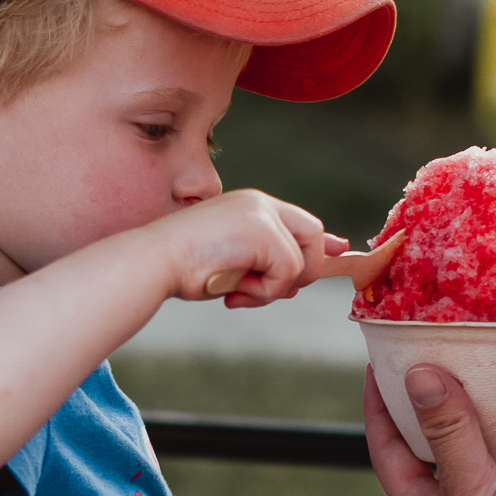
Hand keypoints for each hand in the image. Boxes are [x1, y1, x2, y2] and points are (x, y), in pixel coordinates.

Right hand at [162, 189, 345, 308]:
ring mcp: (263, 214)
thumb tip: (298, 283)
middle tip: (263, 292)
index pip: (299, 221)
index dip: (320, 242)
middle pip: (312, 235)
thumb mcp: (234, 265)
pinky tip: (234, 291)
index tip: (339, 250)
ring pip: (301, 261)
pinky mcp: (264, 231)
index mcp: (250, 207)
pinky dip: (264, 292)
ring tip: (239, 292)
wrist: (156, 262)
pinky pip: (287, 272)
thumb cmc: (185, 268)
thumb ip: (266, 266)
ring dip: (273, 289)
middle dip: (302, 272)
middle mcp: (260, 203)